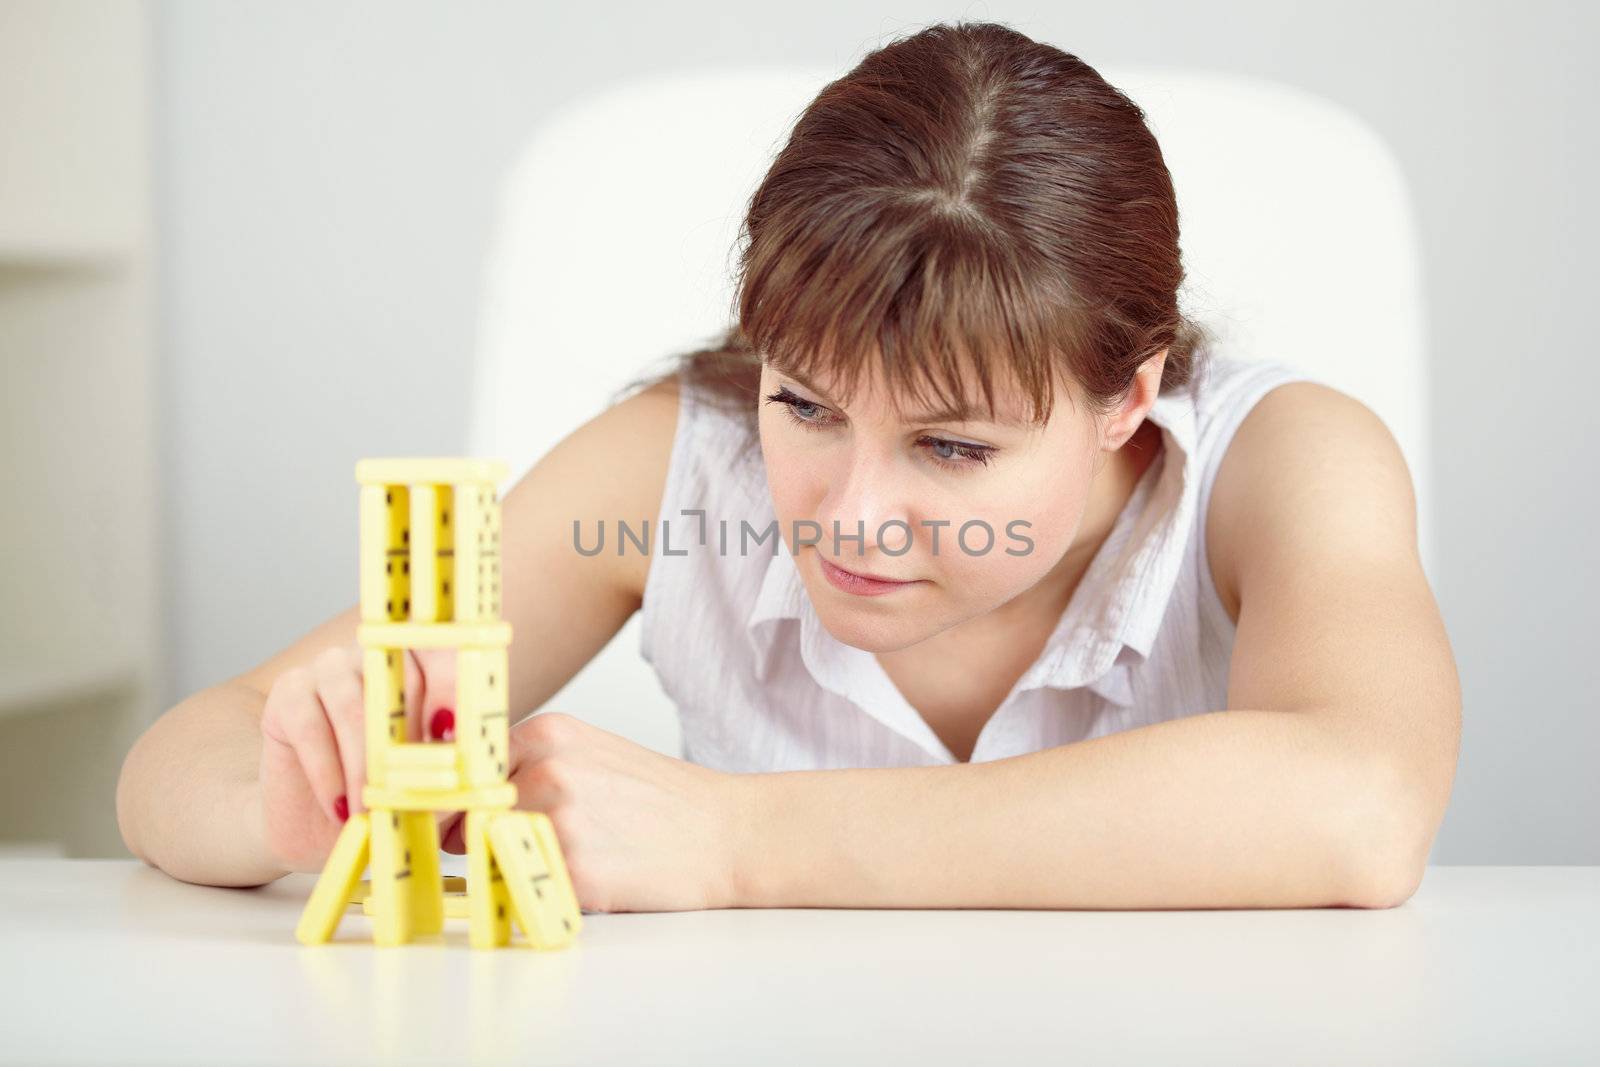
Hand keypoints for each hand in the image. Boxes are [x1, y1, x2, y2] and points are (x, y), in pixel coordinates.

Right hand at [257, 643, 458, 872]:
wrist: (320, 826)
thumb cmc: (387, 797)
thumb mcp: (429, 791)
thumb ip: (451, 777)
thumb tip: (468, 778)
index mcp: (423, 664)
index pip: (443, 653)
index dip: (449, 686)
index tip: (450, 733)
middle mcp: (376, 656)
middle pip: (397, 680)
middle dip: (408, 740)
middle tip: (414, 788)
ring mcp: (330, 668)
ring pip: (353, 707)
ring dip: (366, 765)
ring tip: (373, 811)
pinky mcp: (289, 692)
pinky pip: (310, 727)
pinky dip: (328, 773)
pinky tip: (339, 808)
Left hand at [440, 712, 752, 912]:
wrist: (727, 832)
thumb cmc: (662, 799)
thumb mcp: (592, 754)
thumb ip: (528, 765)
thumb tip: (458, 801)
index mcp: (550, 733)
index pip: (466, 768)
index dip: (454, 801)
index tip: (444, 822)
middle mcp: (548, 770)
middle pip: (468, 812)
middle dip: (471, 837)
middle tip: (492, 853)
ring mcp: (559, 821)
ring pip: (490, 851)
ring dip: (506, 864)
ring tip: (560, 861)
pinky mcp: (573, 872)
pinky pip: (524, 886)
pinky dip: (538, 890)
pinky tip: (580, 880)